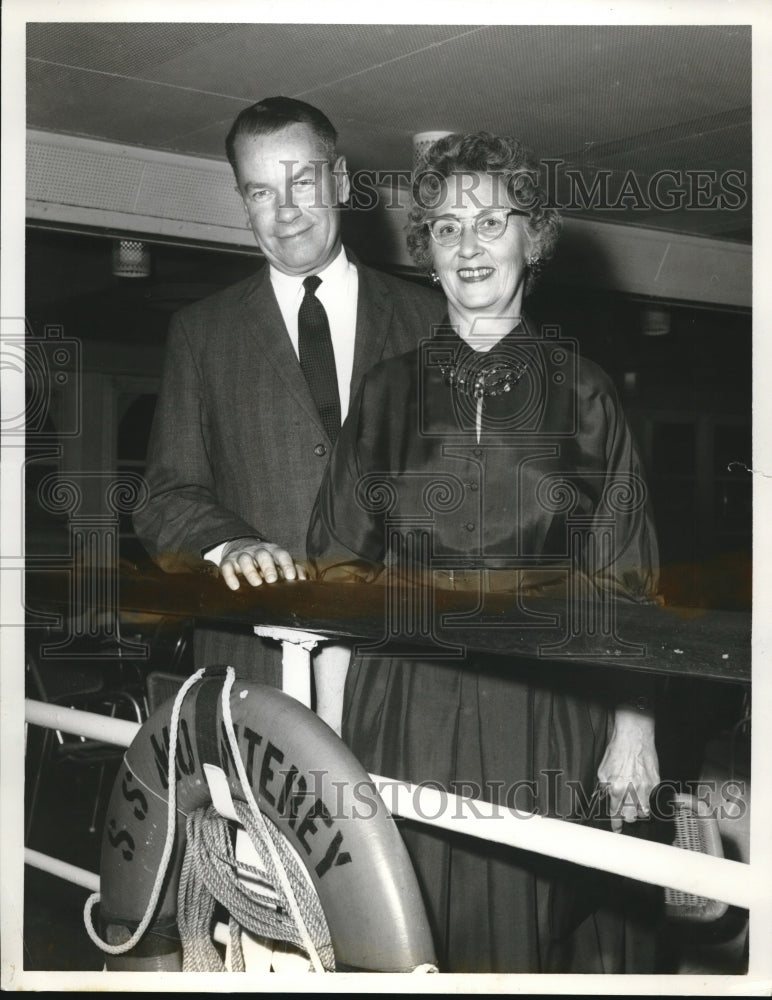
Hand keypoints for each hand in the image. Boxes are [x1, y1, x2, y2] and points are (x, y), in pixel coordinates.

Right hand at [219, 537, 307, 590]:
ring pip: (245, 559)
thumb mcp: (279, 562)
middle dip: (268, 567)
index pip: (281, 555)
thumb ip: (292, 570)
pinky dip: (230, 576)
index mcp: (273, 551)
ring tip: (256, 583)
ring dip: (250, 571)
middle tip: (272, 580)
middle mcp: (258, 551)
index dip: (286, 565)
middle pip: (263, 555)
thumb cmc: (266, 560)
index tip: (291, 577)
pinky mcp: (228, 561)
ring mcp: (242, 555)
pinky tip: (235, 586)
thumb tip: (304, 580)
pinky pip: (227, 566)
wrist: (241, 546)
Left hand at [597, 704, 659, 832]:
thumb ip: (605, 788)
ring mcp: (646, 789)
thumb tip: (608, 799)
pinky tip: (642, 790)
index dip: (616, 824)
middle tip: (625, 813)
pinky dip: (646, 798)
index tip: (617, 829)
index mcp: (616, 790)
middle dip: (627, 817)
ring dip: (639, 811)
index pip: (616, 814)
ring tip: (634, 804)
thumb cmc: (617, 751)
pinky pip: (651, 798)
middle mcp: (632, 792)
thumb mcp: (603, 771)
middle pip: (632, 818)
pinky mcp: (655, 783)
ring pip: (644, 812)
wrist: (634, 737)